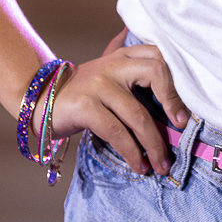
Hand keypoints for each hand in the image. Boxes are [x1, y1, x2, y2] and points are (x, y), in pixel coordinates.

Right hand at [37, 40, 189, 176]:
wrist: (40, 97)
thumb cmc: (81, 89)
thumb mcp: (105, 70)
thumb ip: (129, 62)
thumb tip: (156, 56)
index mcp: (123, 55)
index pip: (158, 57)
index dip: (176, 84)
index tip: (182, 114)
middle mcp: (113, 65)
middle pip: (154, 73)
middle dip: (172, 103)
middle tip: (179, 131)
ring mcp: (98, 84)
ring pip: (137, 114)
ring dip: (154, 144)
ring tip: (161, 165)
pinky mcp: (85, 106)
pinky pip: (117, 132)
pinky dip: (132, 152)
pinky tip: (139, 165)